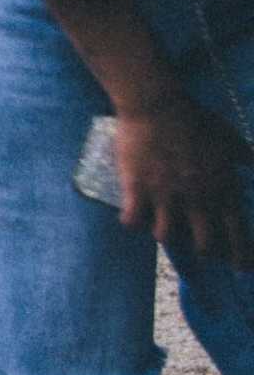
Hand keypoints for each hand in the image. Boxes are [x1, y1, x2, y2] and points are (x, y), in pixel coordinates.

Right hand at [113, 100, 253, 267]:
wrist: (157, 104)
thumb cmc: (198, 120)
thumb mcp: (232, 140)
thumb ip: (247, 159)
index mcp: (224, 190)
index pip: (238, 236)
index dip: (242, 257)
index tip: (242, 269)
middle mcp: (197, 200)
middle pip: (204, 246)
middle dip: (204, 253)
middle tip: (200, 250)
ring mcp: (165, 196)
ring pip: (166, 237)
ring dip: (167, 235)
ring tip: (164, 229)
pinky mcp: (137, 189)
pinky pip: (133, 221)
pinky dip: (133, 223)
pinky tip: (133, 217)